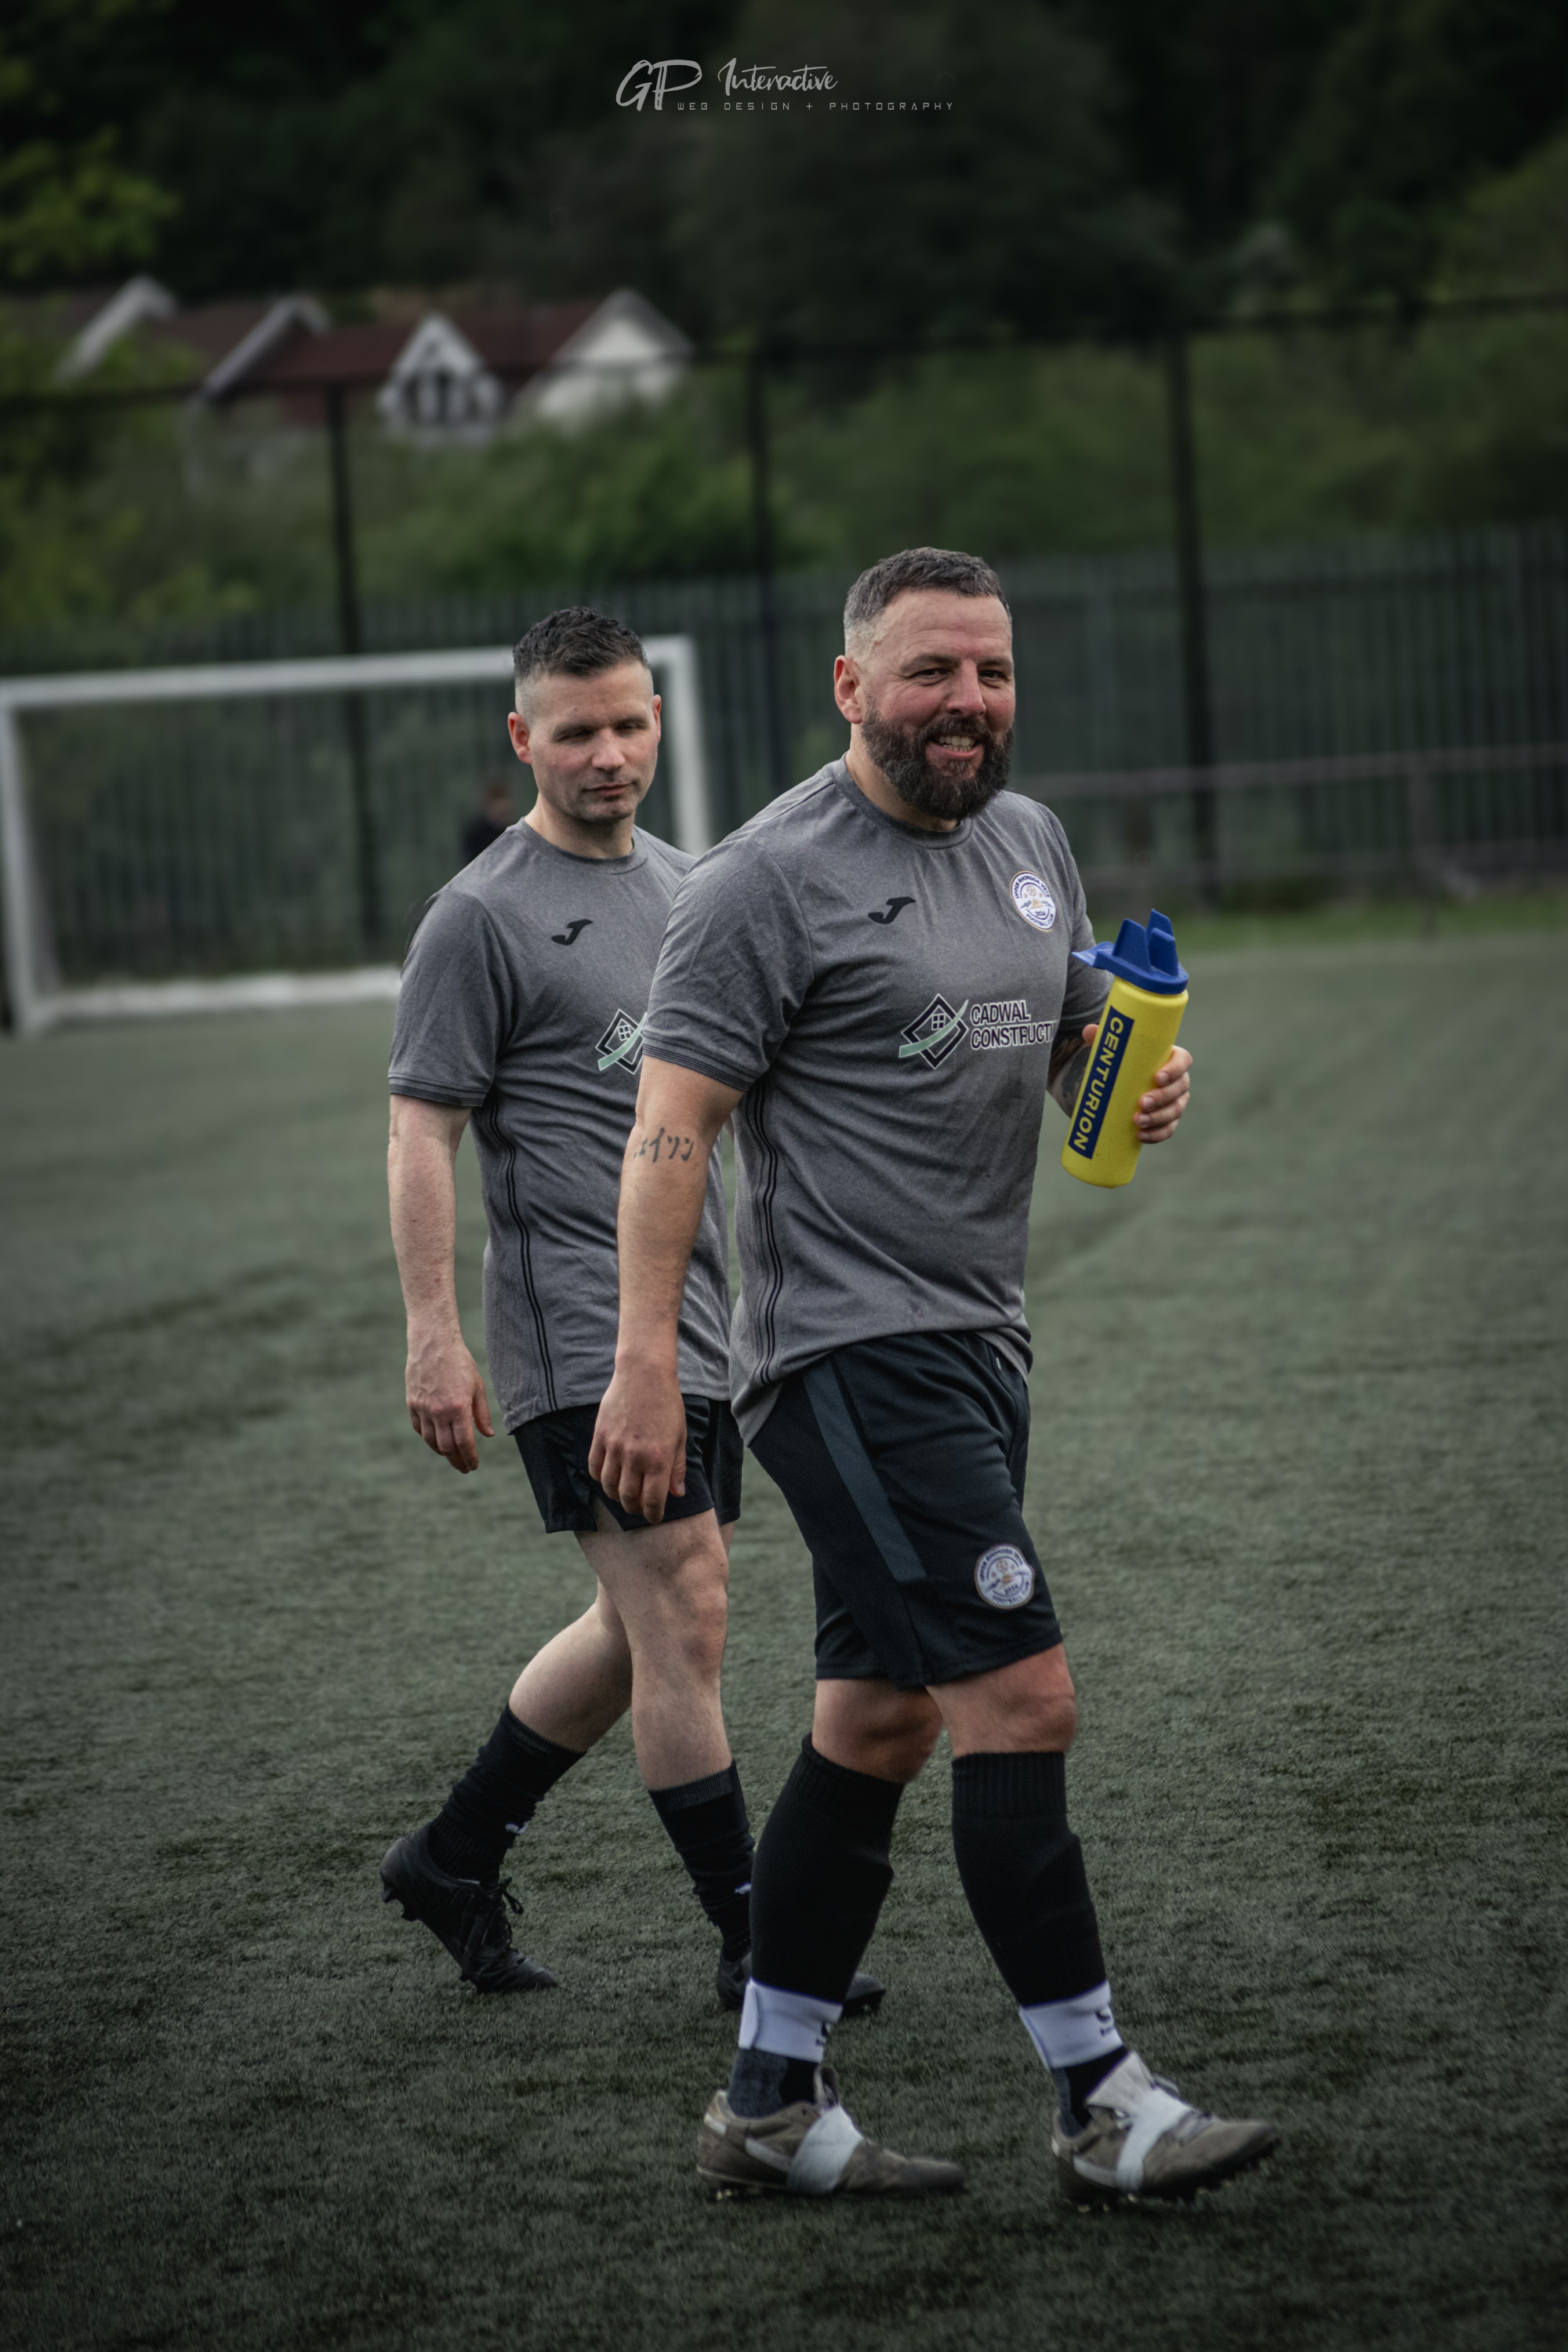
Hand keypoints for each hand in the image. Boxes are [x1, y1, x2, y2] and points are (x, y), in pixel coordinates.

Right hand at [406, 1328, 493, 1472]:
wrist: (433, 1343)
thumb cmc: (460, 1362)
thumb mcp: (477, 1386)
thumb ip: (482, 1413)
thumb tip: (488, 1435)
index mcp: (458, 1407)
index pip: (464, 1443)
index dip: (469, 1458)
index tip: (474, 1466)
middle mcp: (439, 1411)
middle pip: (446, 1447)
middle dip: (456, 1461)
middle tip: (464, 1468)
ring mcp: (422, 1408)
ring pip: (431, 1440)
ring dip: (442, 1453)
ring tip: (451, 1456)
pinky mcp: (412, 1403)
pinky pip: (418, 1428)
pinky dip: (428, 1438)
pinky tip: (436, 1440)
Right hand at [589, 1361, 687, 1525]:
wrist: (644, 1375)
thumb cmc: (667, 1405)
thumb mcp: (680, 1437)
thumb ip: (678, 1468)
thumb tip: (677, 1494)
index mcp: (659, 1459)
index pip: (653, 1500)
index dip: (653, 1514)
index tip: (655, 1518)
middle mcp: (635, 1457)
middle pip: (628, 1498)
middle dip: (634, 1509)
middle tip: (639, 1509)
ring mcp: (614, 1447)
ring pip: (608, 1486)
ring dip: (616, 1496)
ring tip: (624, 1495)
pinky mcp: (599, 1436)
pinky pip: (593, 1467)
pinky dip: (599, 1478)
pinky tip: (608, 1477)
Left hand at [1085, 1021, 1194, 1143]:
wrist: (1119, 1085)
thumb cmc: (1122, 1062)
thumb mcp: (1113, 1050)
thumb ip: (1102, 1038)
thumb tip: (1088, 1031)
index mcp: (1171, 1059)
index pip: (1183, 1061)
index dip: (1174, 1070)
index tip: (1156, 1077)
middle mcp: (1178, 1080)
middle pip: (1180, 1089)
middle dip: (1162, 1098)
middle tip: (1141, 1103)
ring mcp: (1175, 1101)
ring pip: (1175, 1111)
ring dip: (1158, 1118)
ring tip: (1138, 1121)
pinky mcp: (1167, 1120)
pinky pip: (1168, 1129)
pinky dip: (1156, 1134)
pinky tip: (1142, 1136)